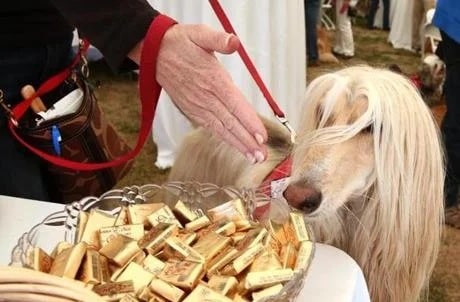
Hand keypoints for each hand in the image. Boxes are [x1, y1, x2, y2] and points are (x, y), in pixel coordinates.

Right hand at [155, 24, 267, 162]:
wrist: (154, 53)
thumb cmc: (181, 43)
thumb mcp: (199, 34)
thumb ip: (218, 39)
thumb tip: (234, 42)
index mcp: (212, 80)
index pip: (235, 104)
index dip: (248, 121)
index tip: (262, 136)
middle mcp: (206, 98)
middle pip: (230, 123)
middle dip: (247, 141)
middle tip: (263, 156)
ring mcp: (198, 107)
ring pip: (222, 130)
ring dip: (239, 144)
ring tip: (254, 157)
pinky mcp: (193, 112)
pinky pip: (212, 128)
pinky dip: (225, 139)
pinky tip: (237, 147)